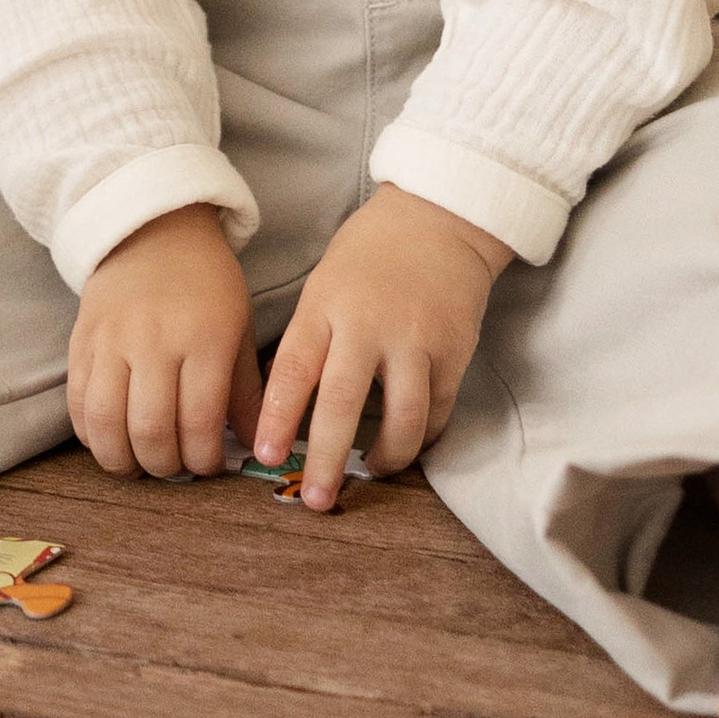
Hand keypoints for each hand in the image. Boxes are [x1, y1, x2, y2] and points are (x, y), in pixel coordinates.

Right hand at [69, 204, 261, 480]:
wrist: (153, 230)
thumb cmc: (206, 283)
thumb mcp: (239, 327)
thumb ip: (245, 391)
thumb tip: (256, 447)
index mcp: (204, 338)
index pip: (201, 422)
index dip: (204, 460)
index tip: (209, 467)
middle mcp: (154, 340)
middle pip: (151, 430)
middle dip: (165, 467)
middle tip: (175, 468)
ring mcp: (112, 341)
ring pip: (107, 423)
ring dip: (123, 460)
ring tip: (140, 464)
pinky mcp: (81, 342)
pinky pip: (78, 403)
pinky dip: (91, 435)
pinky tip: (110, 440)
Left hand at [252, 187, 512, 509]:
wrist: (439, 217)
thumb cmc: (368, 254)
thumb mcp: (324, 284)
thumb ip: (309, 339)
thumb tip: (282, 407)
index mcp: (326, 306)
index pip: (294, 371)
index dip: (277, 419)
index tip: (264, 456)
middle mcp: (369, 324)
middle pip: (343, 403)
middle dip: (327, 459)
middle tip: (315, 500)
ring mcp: (416, 339)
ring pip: (403, 416)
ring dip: (387, 457)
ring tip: (371, 474)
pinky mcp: (454, 350)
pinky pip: (437, 409)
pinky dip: (422, 436)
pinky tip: (407, 446)